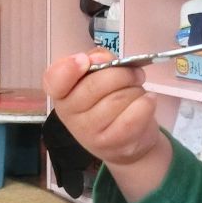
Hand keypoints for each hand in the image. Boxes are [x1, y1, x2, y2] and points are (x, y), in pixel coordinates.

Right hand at [42, 51, 171, 202]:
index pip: (53, 80)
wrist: (127, 142)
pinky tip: (148, 101)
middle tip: (135, 74)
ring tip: (138, 93)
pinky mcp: (111, 144)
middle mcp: (69, 114)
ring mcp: (88, 132)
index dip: (68, 68)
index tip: (84, 60)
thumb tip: (101, 58)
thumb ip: (97, 61)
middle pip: (96, 84)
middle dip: (123, 74)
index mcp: (62, 93)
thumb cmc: (110, 102)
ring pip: (119, 98)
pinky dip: (146, 103)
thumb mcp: (100, 77)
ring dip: (136, 90)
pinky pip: (134, 115)